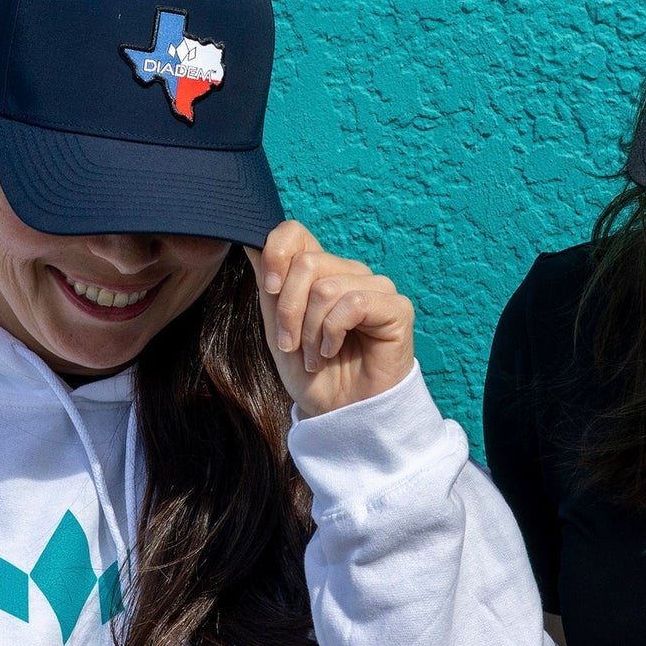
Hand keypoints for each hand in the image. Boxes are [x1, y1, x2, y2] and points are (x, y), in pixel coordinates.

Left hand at [246, 221, 415, 417]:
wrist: (341, 414)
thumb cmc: (313, 375)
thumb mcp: (278, 329)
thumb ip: (270, 287)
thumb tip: (249, 242)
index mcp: (322, 273)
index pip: (296, 232)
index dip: (276, 252)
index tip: (269, 289)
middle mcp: (350, 273)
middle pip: (307, 263)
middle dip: (289, 311)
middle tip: (291, 345)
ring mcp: (376, 288)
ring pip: (327, 287)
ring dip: (311, 331)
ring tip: (317, 356)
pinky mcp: (397, 308)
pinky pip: (354, 303)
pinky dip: (334, 332)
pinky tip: (335, 350)